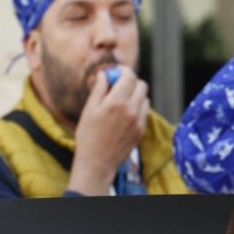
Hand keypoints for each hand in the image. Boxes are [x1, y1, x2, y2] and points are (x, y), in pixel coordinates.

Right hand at [67, 66, 149, 194]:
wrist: (97, 163)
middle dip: (131, 82)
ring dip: (135, 95)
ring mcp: (138, 121)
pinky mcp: (141, 130)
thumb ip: (99, 89)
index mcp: (116, 102)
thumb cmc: (88, 136)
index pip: (129, 76)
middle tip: (119, 87)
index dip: (123, 71)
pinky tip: (125, 114)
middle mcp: (131, 110)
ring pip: (145, 98)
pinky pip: (144, 111)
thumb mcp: (89, 110)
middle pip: (141, 85)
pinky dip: (137, 108)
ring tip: (121, 102)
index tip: (117, 73)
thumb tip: (105, 74)